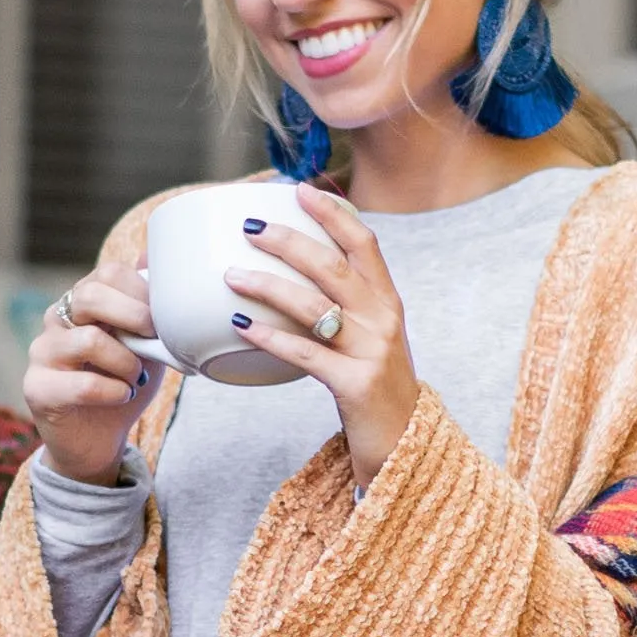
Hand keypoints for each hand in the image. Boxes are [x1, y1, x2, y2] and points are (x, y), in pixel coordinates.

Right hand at [23, 262, 159, 486]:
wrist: (99, 441)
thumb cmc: (122, 387)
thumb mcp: (145, 345)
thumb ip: (146, 307)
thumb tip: (149, 258)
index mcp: (82, 302)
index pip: (108, 273)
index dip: (142, 293)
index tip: (161, 320)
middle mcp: (56, 320)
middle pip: (90, 295)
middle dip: (133, 316)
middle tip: (153, 340)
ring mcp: (42, 352)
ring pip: (89, 340)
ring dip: (125, 362)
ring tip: (135, 378)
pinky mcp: (37, 388)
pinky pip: (82, 385)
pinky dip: (113, 391)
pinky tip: (122, 396)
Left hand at [224, 184, 419, 484]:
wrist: (406, 447)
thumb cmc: (377, 390)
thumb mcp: (372, 341)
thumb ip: (346, 310)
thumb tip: (295, 281)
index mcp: (387, 302)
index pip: (363, 243)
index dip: (332, 213)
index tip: (300, 190)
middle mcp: (383, 320)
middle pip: (333, 267)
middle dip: (290, 241)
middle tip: (250, 227)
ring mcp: (371, 352)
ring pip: (314, 306)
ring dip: (268, 286)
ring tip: (231, 275)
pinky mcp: (355, 384)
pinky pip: (305, 353)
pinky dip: (270, 336)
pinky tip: (242, 325)